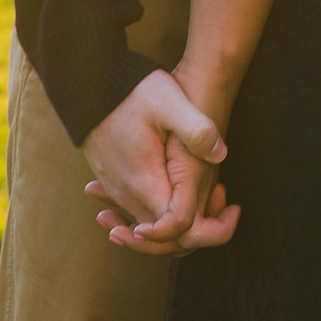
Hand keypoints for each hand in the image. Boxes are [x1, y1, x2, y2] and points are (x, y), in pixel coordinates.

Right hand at [80, 70, 228, 246]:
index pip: (178, 231)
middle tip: (225, 197)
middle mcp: (129, 194)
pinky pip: (139, 208)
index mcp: (145, 184)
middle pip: (167, 235)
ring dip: (182, 215)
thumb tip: (219, 154)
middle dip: (200, 226)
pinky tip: (182, 185)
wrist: (89, 85)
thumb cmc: (131, 92)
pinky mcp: (114, 180)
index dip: (210, 229)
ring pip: (153, 222)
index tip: (232, 207)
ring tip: (213, 190)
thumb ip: (196, 129)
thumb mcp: (169, 102)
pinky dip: (163, 206)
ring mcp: (118, 189)